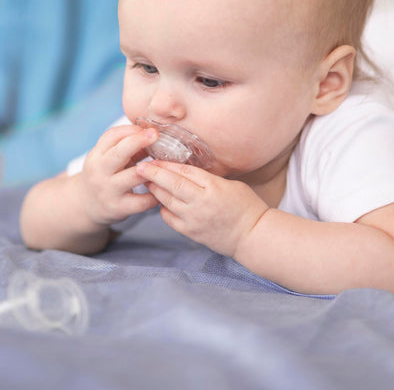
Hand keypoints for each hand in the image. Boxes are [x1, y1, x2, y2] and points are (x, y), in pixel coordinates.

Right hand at [77, 125, 159, 225]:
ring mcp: (108, 190)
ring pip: (133, 177)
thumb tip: (154, 136)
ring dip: (151, 169)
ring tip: (165, 164)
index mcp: (97, 155)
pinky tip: (162, 190)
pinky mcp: (118, 208)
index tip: (149, 129)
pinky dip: (155, 195)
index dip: (132, 130)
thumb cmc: (104, 176)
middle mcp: (100, 171)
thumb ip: (128, 149)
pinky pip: (141, 201)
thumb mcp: (108, 159)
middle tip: (155, 134)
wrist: (86, 205)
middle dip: (138, 141)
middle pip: (119, 153)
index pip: (112, 136)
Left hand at [137, 161, 268, 256]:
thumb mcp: (232, 184)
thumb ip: (208, 179)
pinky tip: (162, 202)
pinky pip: (169, 218)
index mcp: (213, 187)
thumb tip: (186, 172)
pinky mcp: (190, 232)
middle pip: (171, 184)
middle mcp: (201, 203)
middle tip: (141, 167)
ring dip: (155, 190)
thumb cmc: (246, 206)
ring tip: (147, 182)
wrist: (252, 236)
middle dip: (153, 174)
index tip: (155, 158)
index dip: (167, 164)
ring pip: (167, 201)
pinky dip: (163, 208)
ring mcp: (194, 219)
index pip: (184, 171)